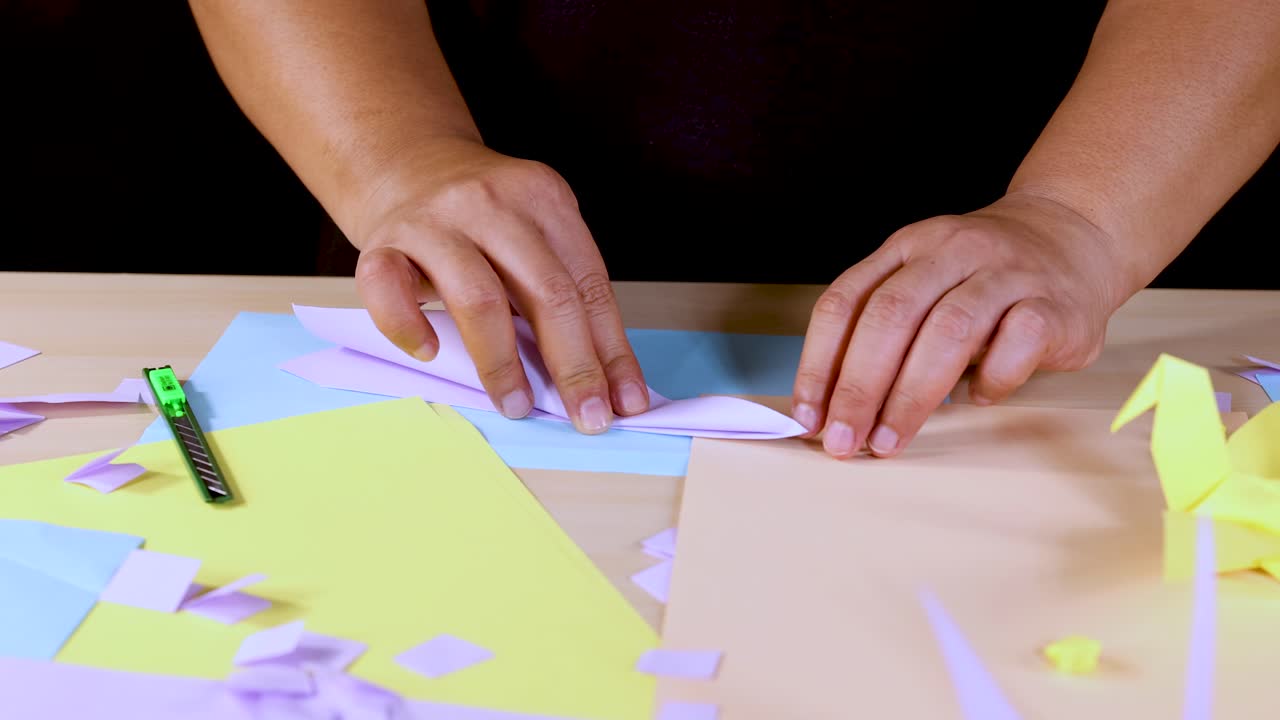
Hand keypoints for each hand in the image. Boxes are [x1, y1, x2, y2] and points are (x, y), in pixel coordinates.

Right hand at [349, 137, 649, 433]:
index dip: (611, 349)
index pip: (590, 285)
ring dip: (502, 362)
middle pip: (546, 292)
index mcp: (543, 198)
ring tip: (516, 404)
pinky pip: (390, 290)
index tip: (624, 401)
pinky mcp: (383, 242)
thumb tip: (604, 379)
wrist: (406, 163)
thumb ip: (563, 289)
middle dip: (573, 364)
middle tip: (585, 416)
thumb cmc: (479, 217)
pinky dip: (410, 328)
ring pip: (479, 298)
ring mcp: (434, 221)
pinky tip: (430, 352)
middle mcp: (491, 203)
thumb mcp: (534, 233)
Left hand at [791, 191, 1130, 458]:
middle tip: (844, 439)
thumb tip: (833, 407)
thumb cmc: (984, 277)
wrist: (1075, 234)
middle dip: (858, 387)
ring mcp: (1006, 273)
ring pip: (949, 331)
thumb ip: (884, 329)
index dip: (819, 363)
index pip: (845, 302)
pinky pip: (1017, 344)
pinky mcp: (1054, 304)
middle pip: (890, 317)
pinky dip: (992, 380)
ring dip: (911, 396)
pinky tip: (978, 399)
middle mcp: (952, 251)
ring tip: (889, 441)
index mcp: (907, 248)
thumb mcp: (925, 282)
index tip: (808, 416)